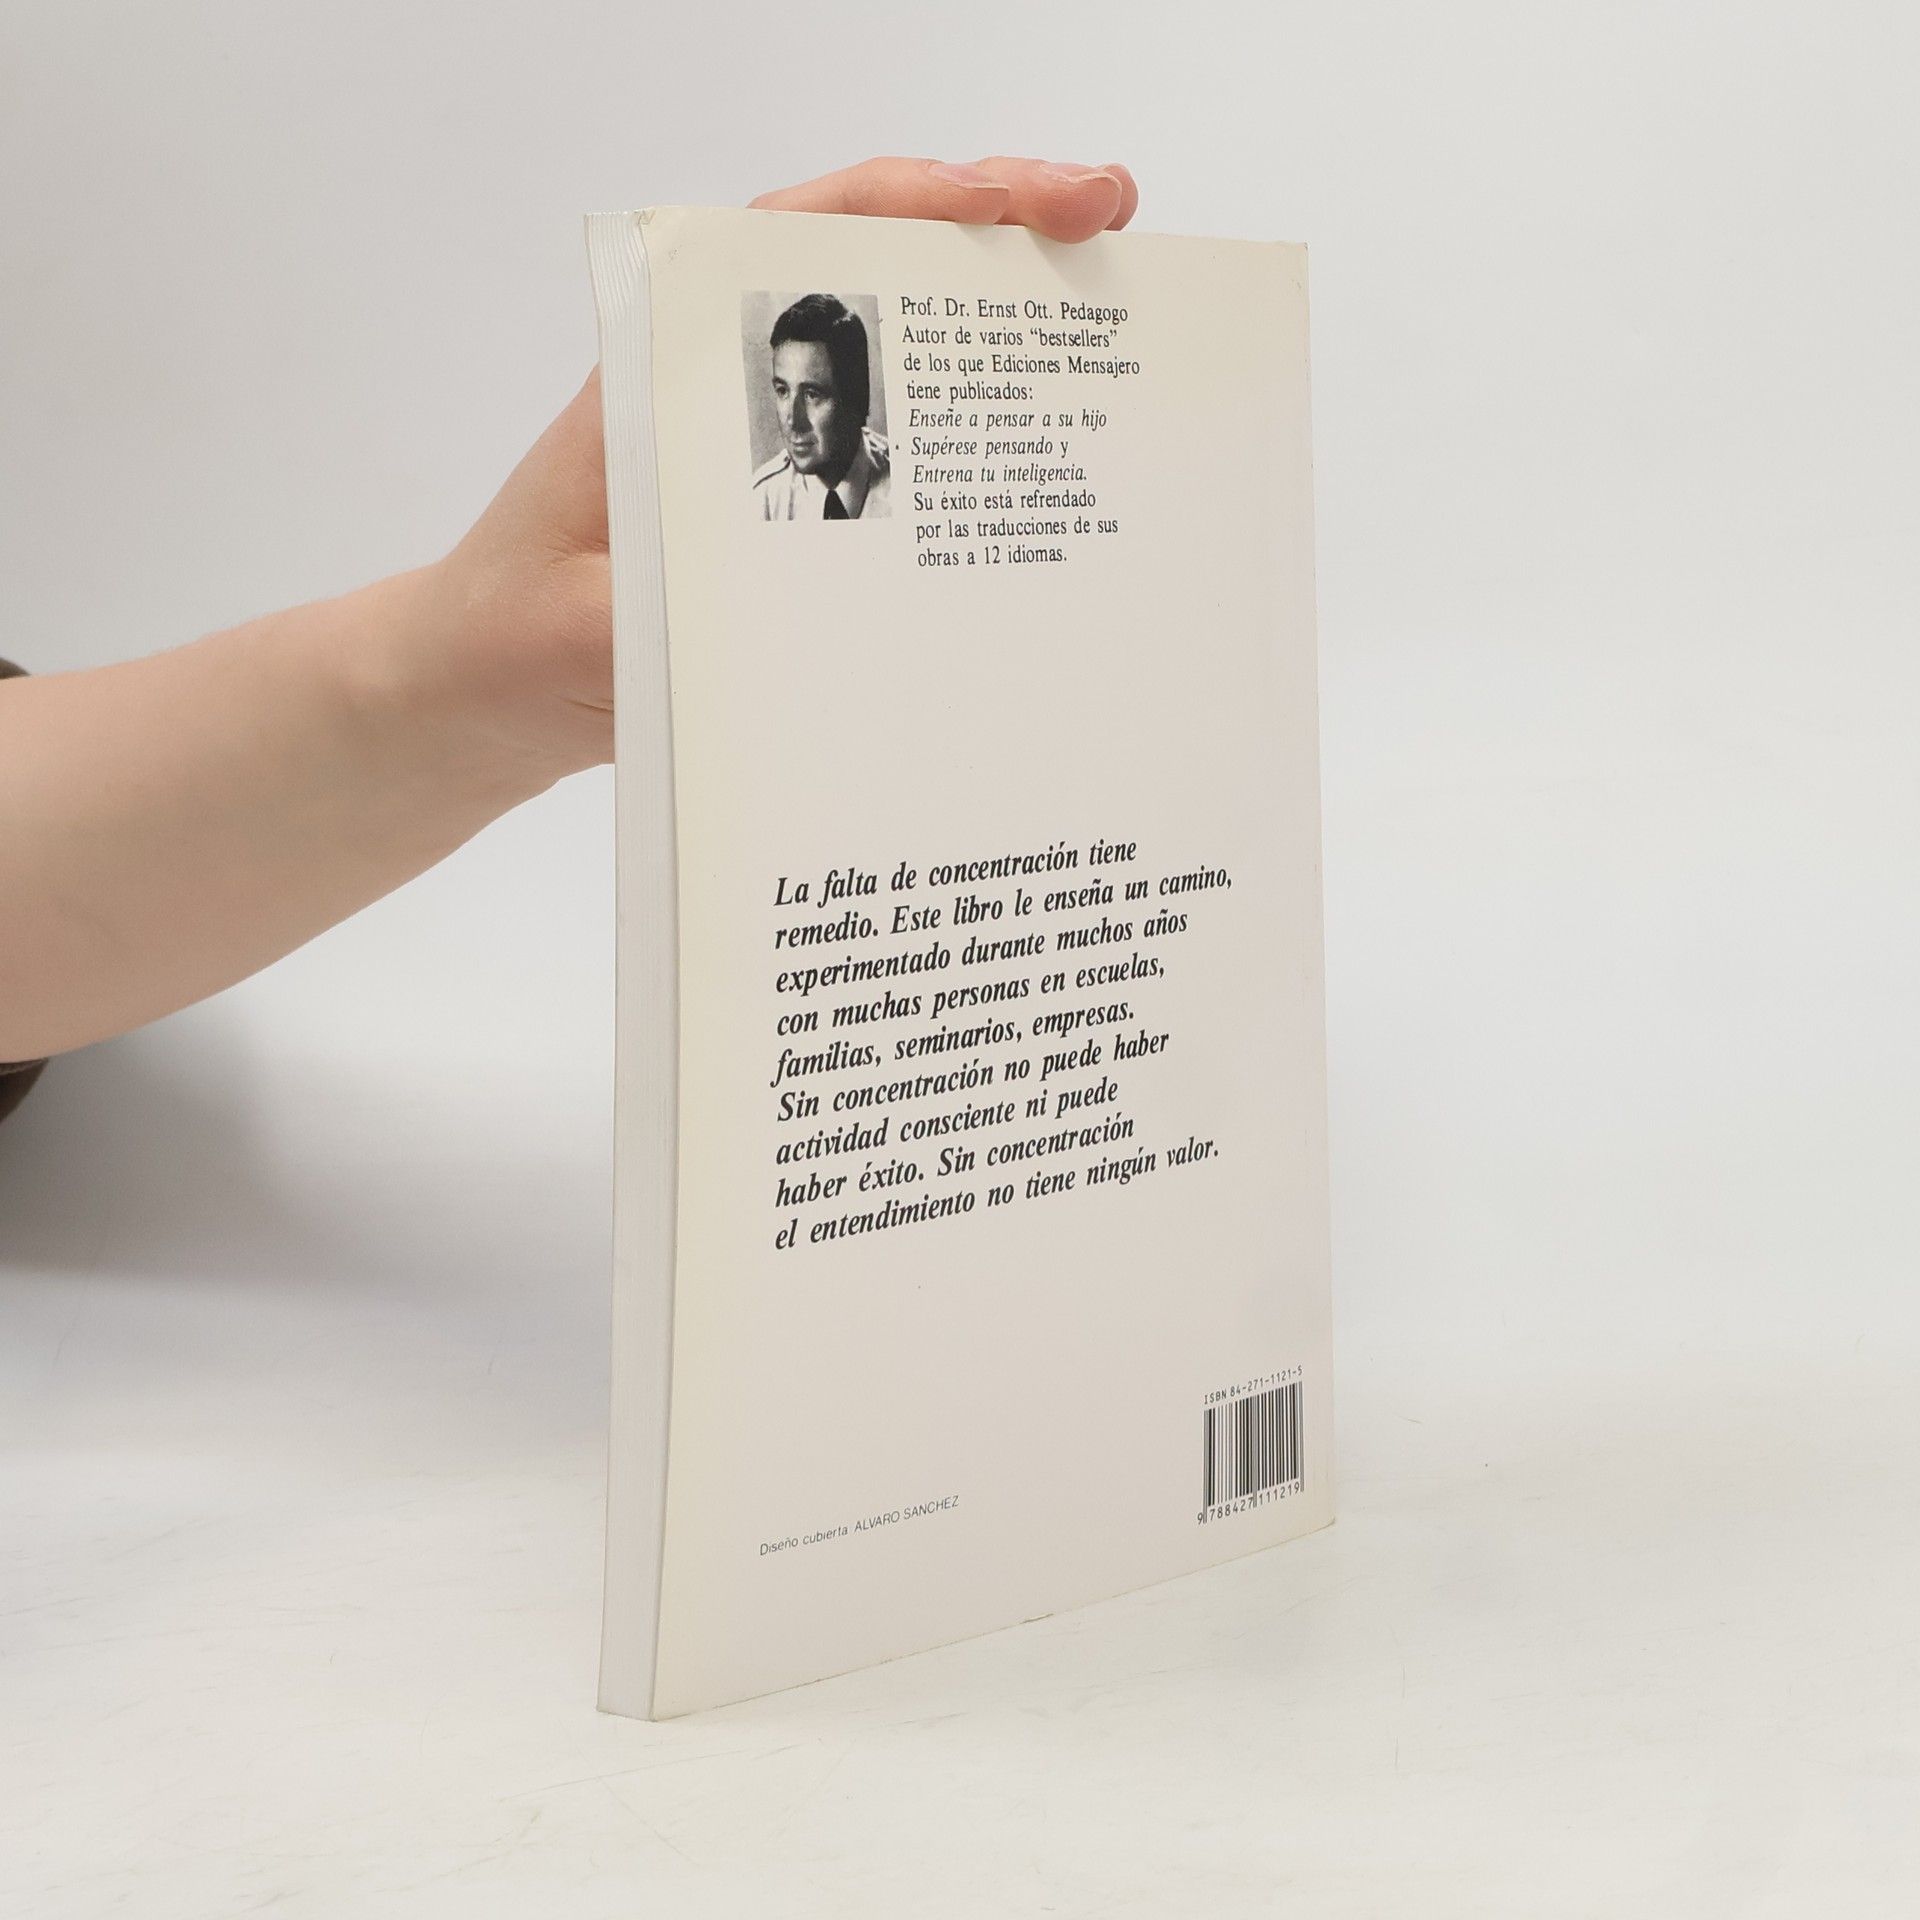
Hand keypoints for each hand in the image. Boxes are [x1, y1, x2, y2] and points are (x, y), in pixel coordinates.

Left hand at [418, 156, 1139, 786]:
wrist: (485, 693)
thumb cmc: (509, 637)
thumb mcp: (571, 628)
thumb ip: (647, 617)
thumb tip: (759, 615)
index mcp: (671, 365)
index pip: (802, 238)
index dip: (918, 202)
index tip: (1018, 200)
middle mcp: (728, 378)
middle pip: (876, 265)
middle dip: (999, 228)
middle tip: (1109, 216)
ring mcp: (766, 438)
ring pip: (901, 348)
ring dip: (1005, 321)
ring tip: (1116, 306)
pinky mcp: (794, 510)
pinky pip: (901, 449)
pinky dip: (978, 434)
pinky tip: (1051, 442)